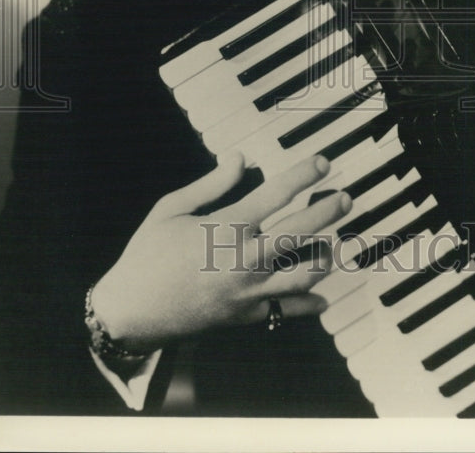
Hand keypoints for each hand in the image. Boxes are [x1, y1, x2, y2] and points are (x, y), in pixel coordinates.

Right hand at [90, 153, 349, 351]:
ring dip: (324, 256)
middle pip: (300, 233)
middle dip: (327, 212)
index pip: (276, 195)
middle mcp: (243, 259)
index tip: (322, 165)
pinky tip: (321, 296)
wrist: (130, 311)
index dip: (304, 176)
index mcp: (225, 227)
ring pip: (303, 275)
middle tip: (344, 199)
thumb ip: (211, 184)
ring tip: (332, 243)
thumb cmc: (147, 254)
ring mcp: (247, 291)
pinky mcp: (245, 316)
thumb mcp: (171, 208)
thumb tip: (239, 158)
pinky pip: (286, 311)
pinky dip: (308, 304)